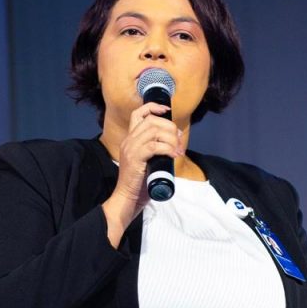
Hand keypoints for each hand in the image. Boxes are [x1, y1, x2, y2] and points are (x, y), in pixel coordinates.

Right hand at [101, 102, 185, 246]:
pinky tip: (174, 155)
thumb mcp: (147, 162)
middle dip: (170, 127)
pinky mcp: (135, 159)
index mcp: (130, 139)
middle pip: (151, 121)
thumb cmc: (139, 184)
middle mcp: (128, 141)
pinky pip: (154, 146)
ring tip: (178, 150)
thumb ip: (154, 151)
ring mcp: (130, 149)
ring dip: (171, 138)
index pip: (138, 114)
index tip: (167, 110)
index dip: (153, 107)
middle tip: (179, 140)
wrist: (127, 200)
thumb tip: (174, 144)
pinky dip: (168, 148)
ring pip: (154, 131)